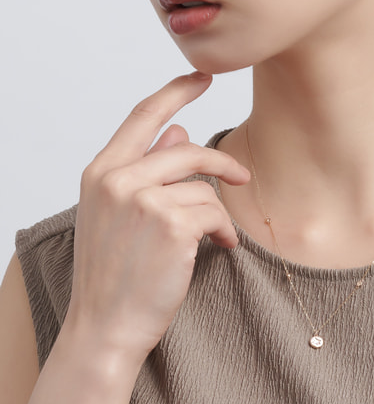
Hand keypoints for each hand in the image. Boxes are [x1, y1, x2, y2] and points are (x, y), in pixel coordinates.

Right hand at [67, 71, 249, 360]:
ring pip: (204, 188)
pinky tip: (221, 247)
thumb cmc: (114, 275)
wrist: (106, 326)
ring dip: (218, 213)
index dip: (175, 92)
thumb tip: (180, 132)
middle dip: (221, 163)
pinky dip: (225, 231)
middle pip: (187, 151)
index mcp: (101, 173)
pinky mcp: (171, 225)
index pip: (142, 116)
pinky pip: (215, 213)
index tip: (202, 77)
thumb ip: (146, 171)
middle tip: (243, 174)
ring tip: (218, 237)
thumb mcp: (118, 217)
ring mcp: (143, 200)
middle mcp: (117, 179)